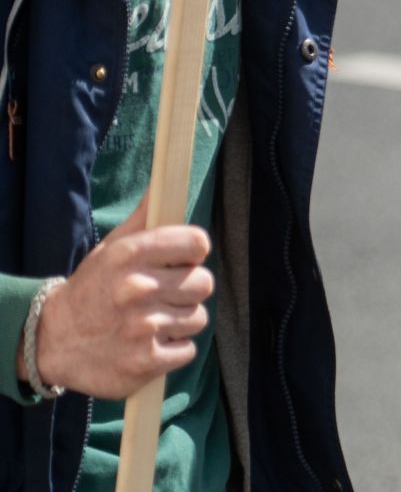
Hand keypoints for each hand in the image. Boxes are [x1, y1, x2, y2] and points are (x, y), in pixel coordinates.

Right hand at [19, 191, 214, 399]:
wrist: (51, 341)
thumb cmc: (92, 289)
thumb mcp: (112, 249)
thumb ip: (146, 219)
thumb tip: (166, 182)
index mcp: (132, 255)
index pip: (198, 243)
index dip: (193, 253)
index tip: (181, 261)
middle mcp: (138, 289)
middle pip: (204, 283)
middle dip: (187, 290)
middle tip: (161, 296)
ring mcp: (143, 327)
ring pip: (198, 318)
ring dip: (179, 322)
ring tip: (150, 321)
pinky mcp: (146, 361)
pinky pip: (188, 350)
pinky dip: (172, 350)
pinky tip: (148, 344)